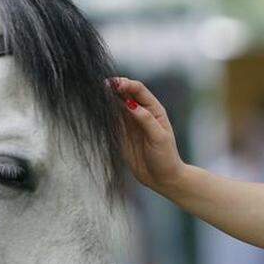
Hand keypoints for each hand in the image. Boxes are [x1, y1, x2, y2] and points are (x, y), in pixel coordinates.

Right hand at [107, 75, 184, 192]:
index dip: (127, 85)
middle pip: (126, 94)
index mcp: (154, 110)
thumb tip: (131, 104)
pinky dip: (106, 112)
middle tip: (102, 85)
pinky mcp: (122, 133)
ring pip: (117, 104)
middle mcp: (142, 113)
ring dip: (108, 98)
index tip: (116, 85)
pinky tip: (98, 108)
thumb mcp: (159, 137)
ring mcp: (131, 123)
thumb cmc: (166, 157)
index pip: (139, 91)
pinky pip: (112, 119)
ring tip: (97, 93)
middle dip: (115, 87)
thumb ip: (146, 120)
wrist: (162, 178)